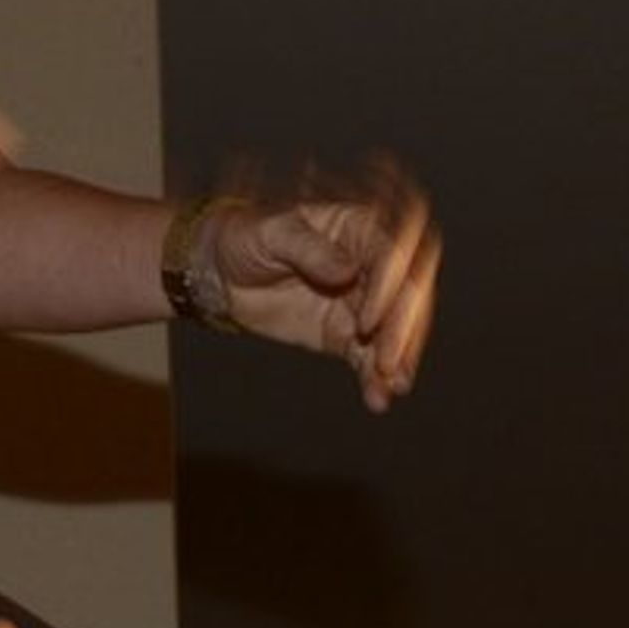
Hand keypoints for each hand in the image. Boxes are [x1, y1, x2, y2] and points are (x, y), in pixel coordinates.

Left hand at [206, 161, 441, 409]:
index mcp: (358, 228)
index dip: (388, 289)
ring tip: (395, 386)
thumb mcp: (271, 233)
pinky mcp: (347, 336)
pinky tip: (378, 399)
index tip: (367, 321)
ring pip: (397, 330)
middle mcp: (370, 266)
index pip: (391, 256)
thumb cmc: (247, 237)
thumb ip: (310, 249)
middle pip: (407, 295)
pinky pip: (370, 358)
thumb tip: (348, 270)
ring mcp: (363, 303)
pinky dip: (376, 379)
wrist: (221, 271)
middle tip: (388, 362)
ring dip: (400, 359)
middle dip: (403, 330)